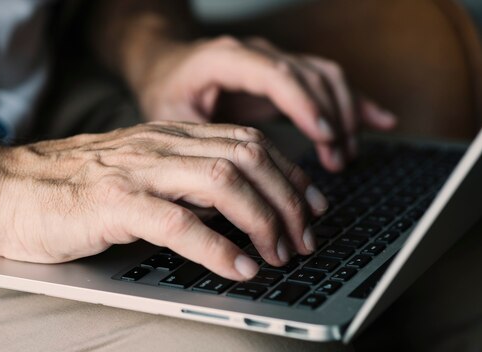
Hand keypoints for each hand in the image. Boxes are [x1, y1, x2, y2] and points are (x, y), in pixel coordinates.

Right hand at [0, 122, 328, 280]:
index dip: (288, 173)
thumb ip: (179, 177)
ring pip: (222, 183)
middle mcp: (159, 146)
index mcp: (167, 136)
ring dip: (262, 221)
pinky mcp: (114, 204)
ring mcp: (137, 172)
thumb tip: (229, 203)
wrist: (7, 188)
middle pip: (247, 158)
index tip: (311, 205)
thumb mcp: (135, 169)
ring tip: (280, 254)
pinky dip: (218, 247)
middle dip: (287, 200)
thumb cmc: (69, 186)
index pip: (247, 142)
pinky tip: (239, 267)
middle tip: (304, 237)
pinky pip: (179, 223)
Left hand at [134, 36, 396, 171]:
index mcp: (225, 59)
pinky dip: (353, 103)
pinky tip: (378, 122)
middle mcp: (257, 54)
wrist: (167, 66)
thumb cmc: (166, 90)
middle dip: (330, 119)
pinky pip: (327, 83)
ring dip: (343, 116)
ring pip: (325, 77)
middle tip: (338, 161)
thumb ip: (196, 142)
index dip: (303, 104)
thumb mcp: (169, 116)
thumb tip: (226, 182)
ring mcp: (274, 62)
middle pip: (309, 77)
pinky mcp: (285, 76)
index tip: (324, 136)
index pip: (275, 75)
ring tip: (345, 156)